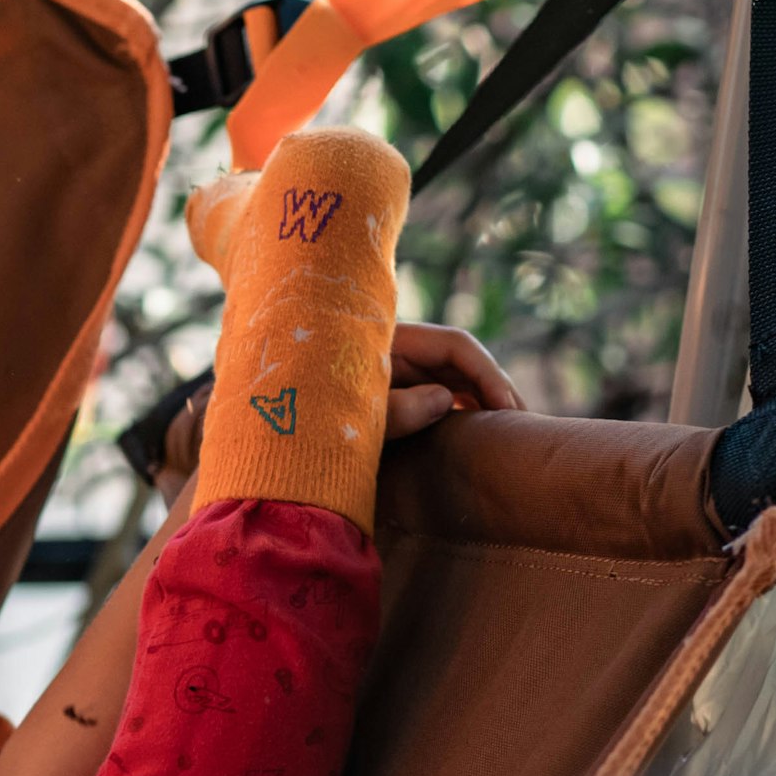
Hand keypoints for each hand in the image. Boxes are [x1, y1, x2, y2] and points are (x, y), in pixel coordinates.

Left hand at [156, 321, 524, 481]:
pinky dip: (452, 411)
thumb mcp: (344, 416)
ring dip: (475, 402)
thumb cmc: (291, 418)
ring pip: (446, 379)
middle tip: (523, 427)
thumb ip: (393, 410)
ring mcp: (384, 369)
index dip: (488, 375)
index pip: (455, 345)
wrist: (251, 426)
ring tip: (503, 435)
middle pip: (456, 360)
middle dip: (491, 389)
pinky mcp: (380, 391)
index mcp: (381, 341)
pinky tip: (469, 434)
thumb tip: (447, 401)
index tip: (508, 410)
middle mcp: (387, 349)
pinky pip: (428, 394)